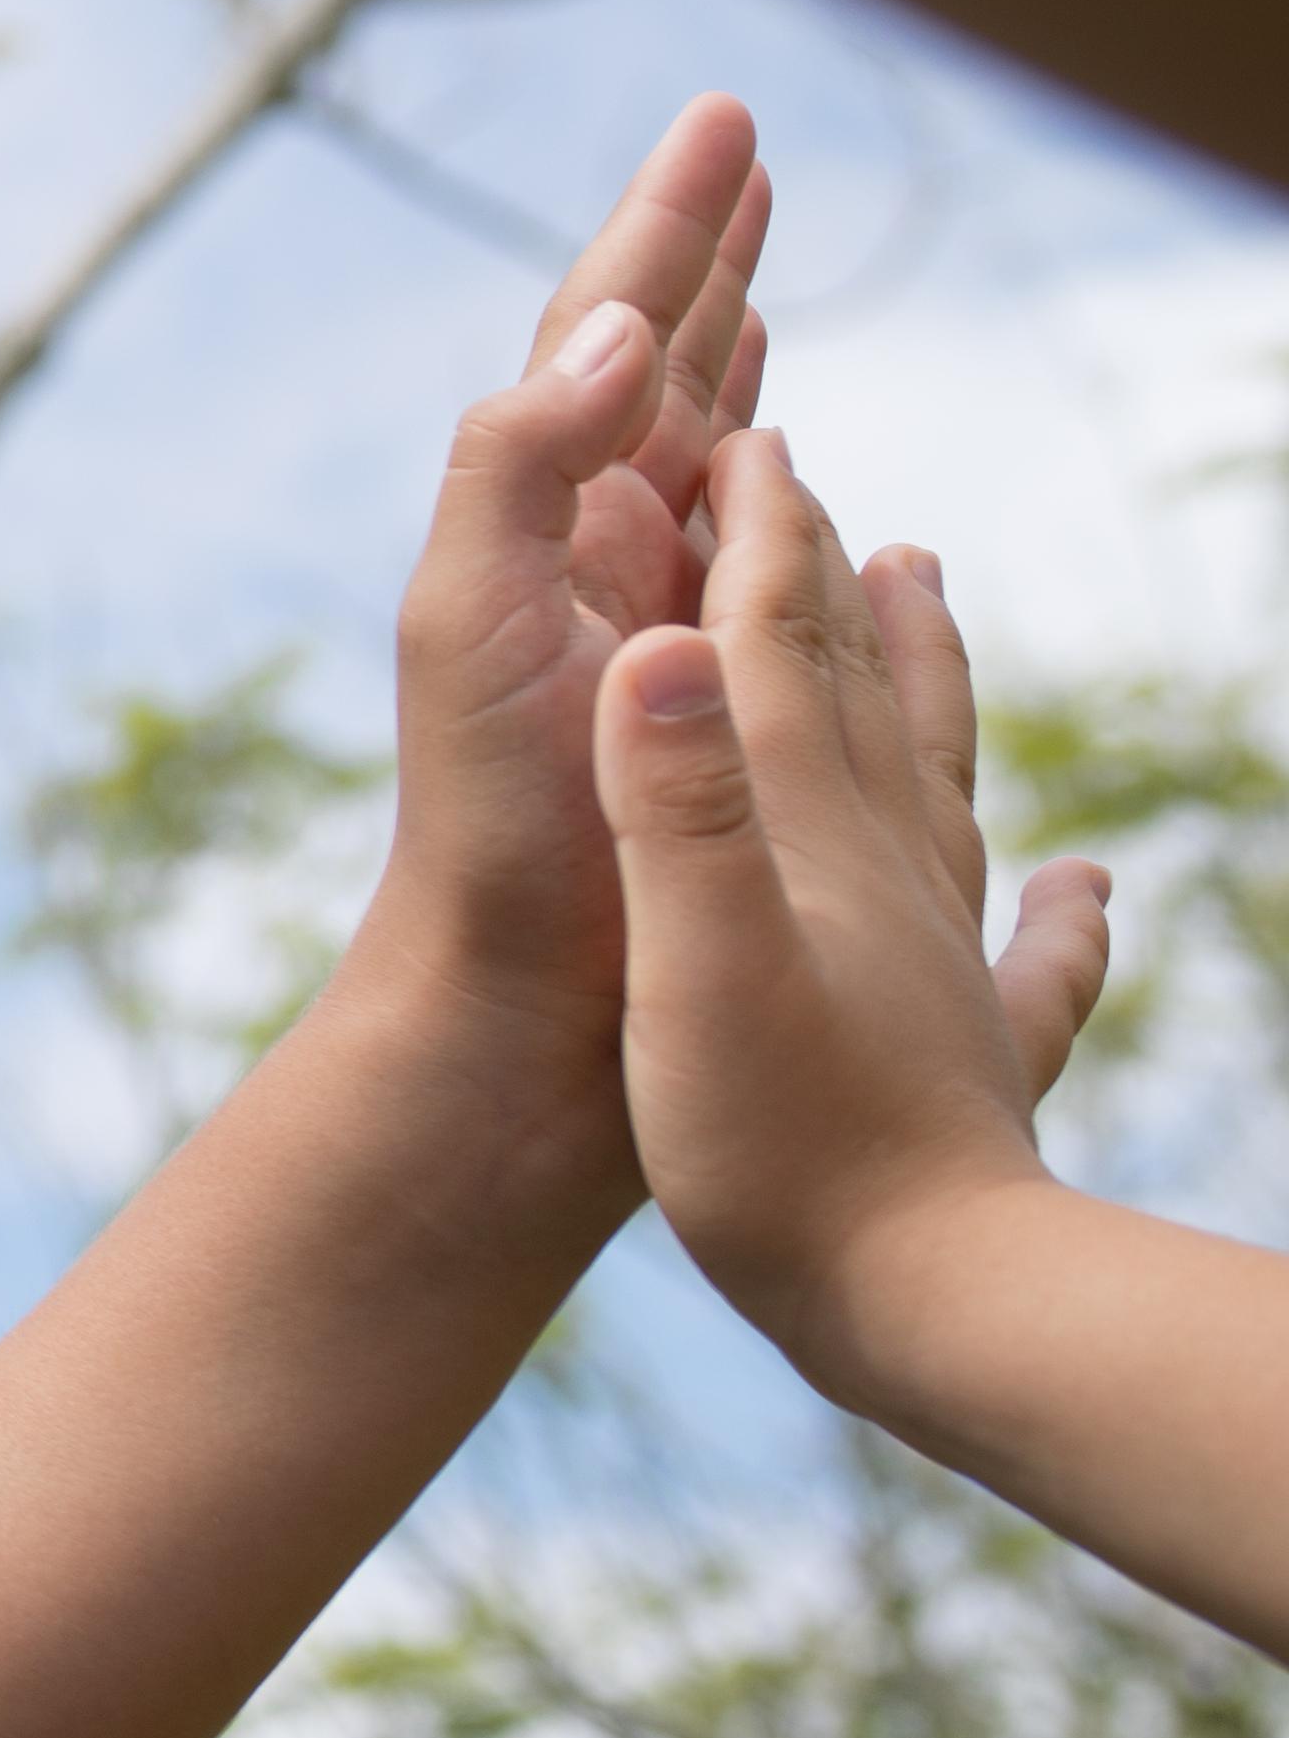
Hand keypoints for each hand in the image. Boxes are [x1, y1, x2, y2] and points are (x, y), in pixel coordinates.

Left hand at [329, 98, 777, 1154]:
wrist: (519, 1010)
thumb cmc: (482, 827)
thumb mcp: (464, 619)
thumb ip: (517, 467)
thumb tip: (605, 338)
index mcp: (544, 517)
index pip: (608, 332)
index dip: (668, 224)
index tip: (726, 118)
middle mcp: (598, 555)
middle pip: (660, 364)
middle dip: (702, 255)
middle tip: (745, 150)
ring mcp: (657, 623)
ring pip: (710, 449)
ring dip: (731, 352)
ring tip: (758, 273)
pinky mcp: (714, 701)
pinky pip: (762, 564)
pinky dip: (786, 496)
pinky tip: (809, 483)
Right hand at [595, 435, 1116, 1411]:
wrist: (938, 1299)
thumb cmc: (787, 1147)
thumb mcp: (693, 966)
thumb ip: (673, 807)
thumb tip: (653, 645)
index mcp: (804, 841)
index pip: (766, 657)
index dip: (752, 543)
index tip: (740, 438)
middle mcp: (883, 874)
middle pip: (850, 694)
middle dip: (822, 579)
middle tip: (809, 484)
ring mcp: (938, 960)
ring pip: (933, 782)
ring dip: (924, 681)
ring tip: (929, 599)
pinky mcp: (970, 1053)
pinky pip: (1029, 960)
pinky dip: (1058, 913)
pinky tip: (1085, 889)